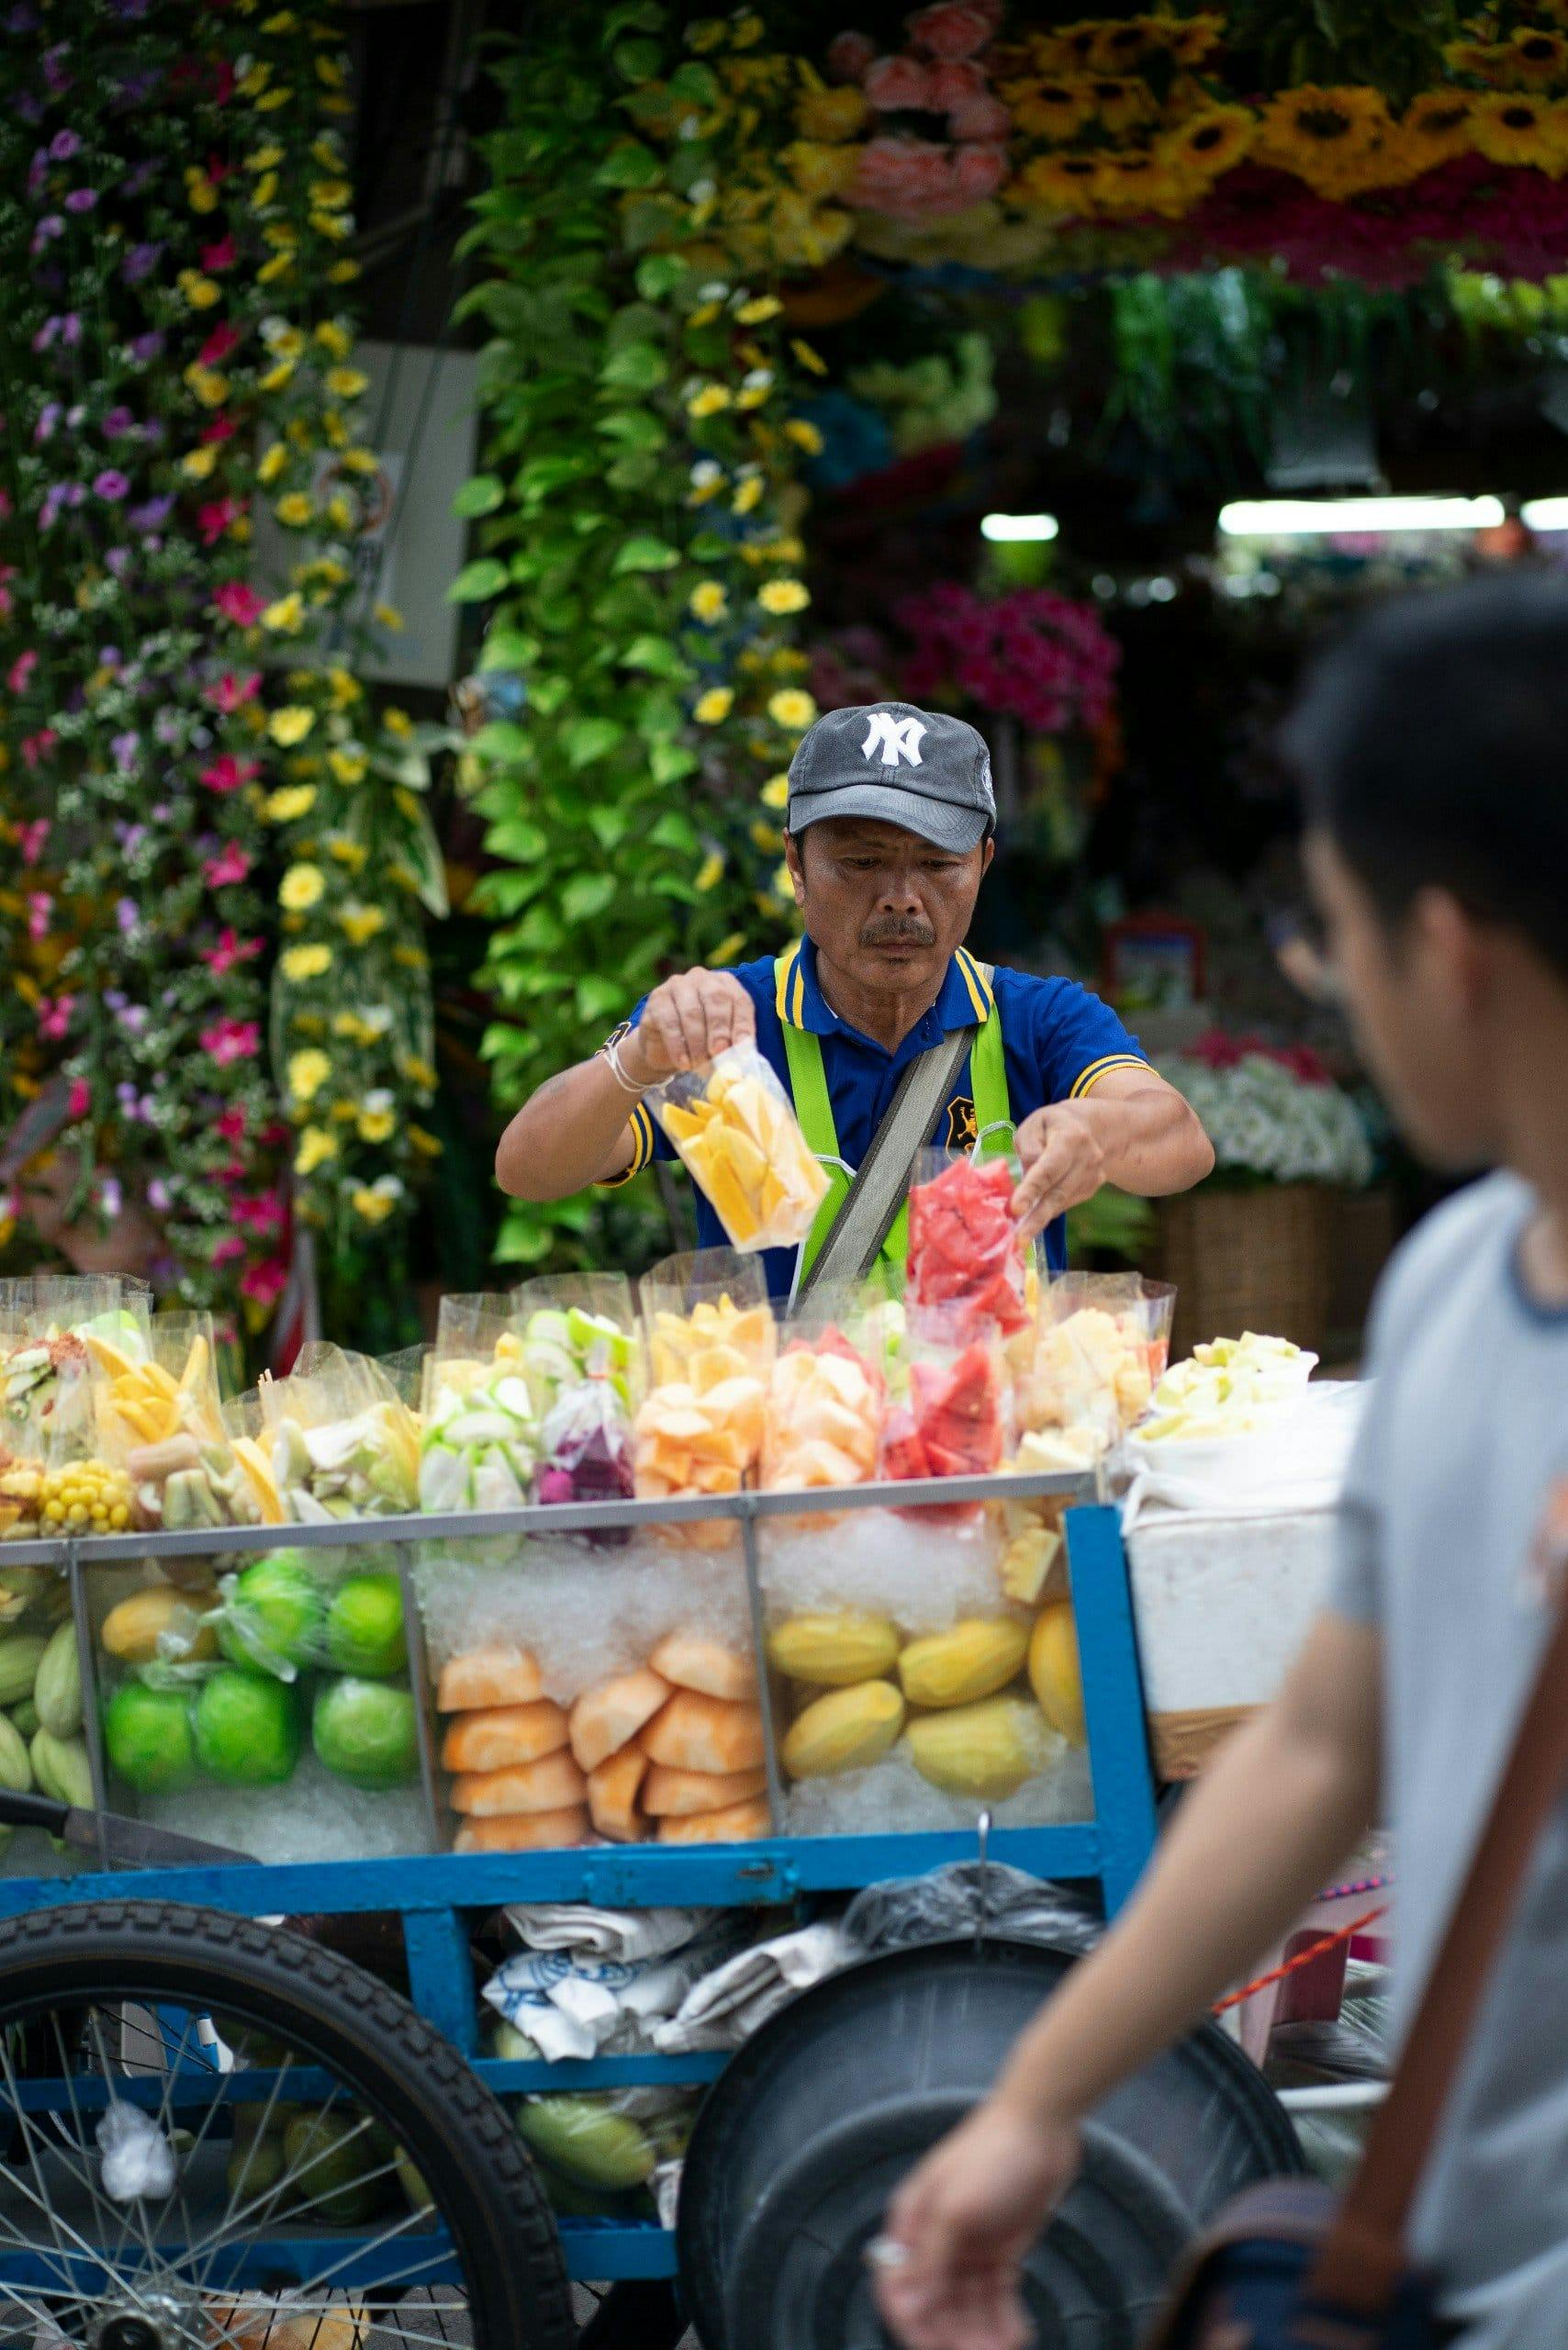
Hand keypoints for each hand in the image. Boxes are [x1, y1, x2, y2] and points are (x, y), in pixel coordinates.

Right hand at [619, 968, 756, 1085]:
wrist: (663, 1046)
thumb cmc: (700, 1041)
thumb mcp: (721, 1039)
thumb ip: (733, 1043)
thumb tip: (742, 1058)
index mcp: (726, 984)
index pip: (740, 1000)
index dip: (743, 1025)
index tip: (742, 1049)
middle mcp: (702, 978)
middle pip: (716, 999)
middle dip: (719, 1031)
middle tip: (719, 1054)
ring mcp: (677, 985)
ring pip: (691, 1012)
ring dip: (697, 1043)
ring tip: (700, 1064)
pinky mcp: (657, 998)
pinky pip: (669, 1022)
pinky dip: (677, 1046)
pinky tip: (683, 1062)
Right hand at [875, 2099, 1079, 2349]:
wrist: (1042, 2125)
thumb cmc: (990, 2156)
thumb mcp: (956, 2208)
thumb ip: (930, 2259)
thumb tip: (905, 2305)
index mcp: (913, 2224)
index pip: (899, 2287)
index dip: (913, 2323)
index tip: (937, 2349)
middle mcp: (937, 2240)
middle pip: (936, 2303)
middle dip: (955, 2334)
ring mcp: (969, 2246)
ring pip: (968, 2305)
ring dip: (982, 2333)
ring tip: (1007, 2349)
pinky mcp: (1000, 2249)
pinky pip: (996, 2295)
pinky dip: (1004, 2318)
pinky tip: (1020, 2334)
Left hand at [1011, 1102, 1106, 1243]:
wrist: (1091, 1128)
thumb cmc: (1053, 1125)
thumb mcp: (1034, 1124)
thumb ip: (1028, 1147)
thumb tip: (1028, 1174)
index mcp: (1070, 1137)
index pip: (1049, 1168)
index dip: (1032, 1190)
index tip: (1017, 1209)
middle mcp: (1087, 1158)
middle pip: (1058, 1193)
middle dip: (1037, 1218)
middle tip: (1019, 1240)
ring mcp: (1094, 1175)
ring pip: (1062, 1202)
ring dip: (1039, 1219)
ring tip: (1020, 1235)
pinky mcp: (1092, 1188)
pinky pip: (1066, 1203)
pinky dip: (1048, 1211)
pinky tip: (1034, 1216)